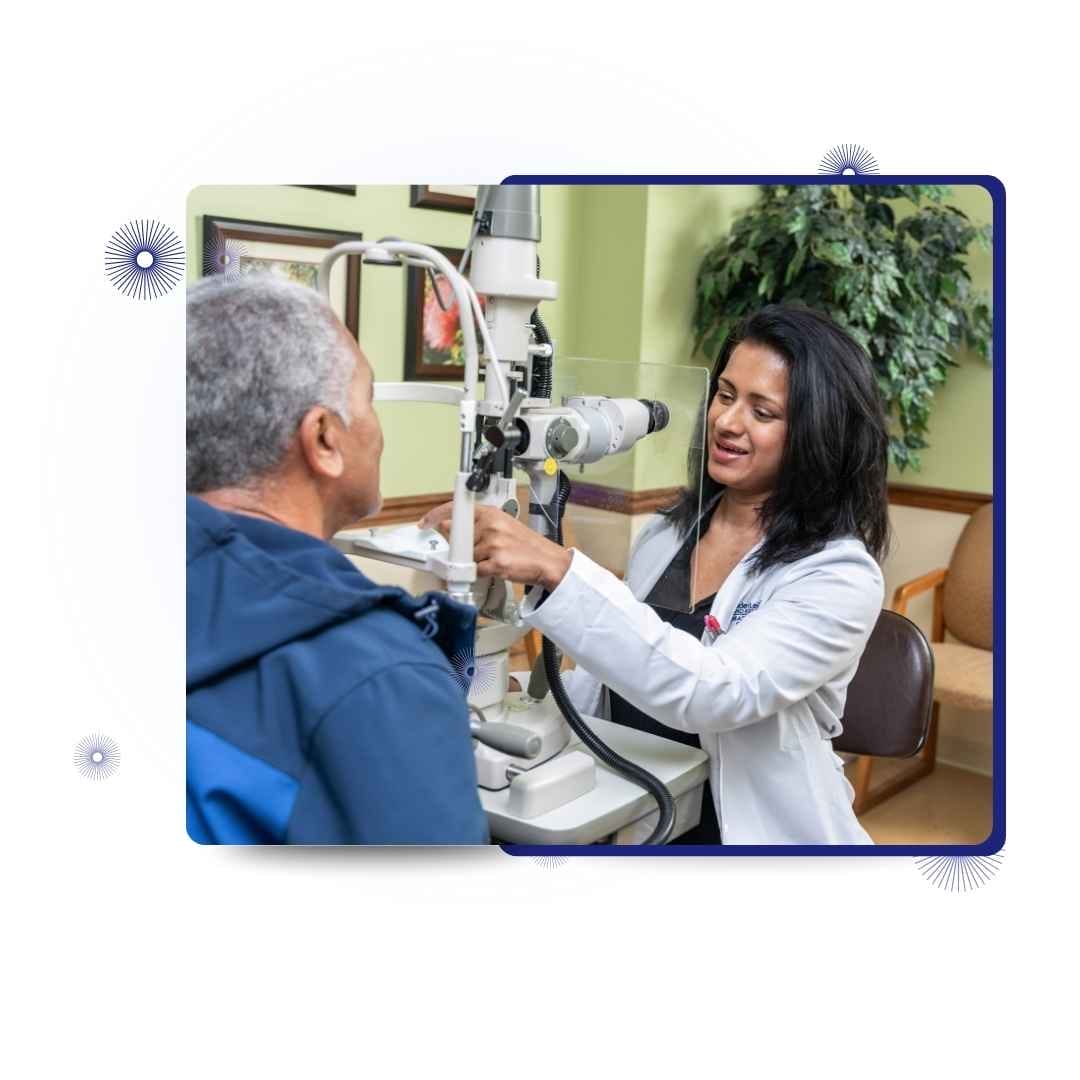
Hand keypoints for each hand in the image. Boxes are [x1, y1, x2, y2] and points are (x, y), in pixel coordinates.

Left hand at [419, 502, 572, 590]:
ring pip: (467, 557)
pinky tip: (498, 568)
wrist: (547, 561)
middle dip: (465, 549)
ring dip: (477, 562)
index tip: (425, 523)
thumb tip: (449, 526)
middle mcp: (490, 525)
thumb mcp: (502, 525)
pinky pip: (476, 570)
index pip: (455, 509)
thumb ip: (477, 525)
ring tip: (496, 559)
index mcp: (490, 513)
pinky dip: (483, 573)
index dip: (435, 516)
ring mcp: (492, 544)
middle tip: (483, 551)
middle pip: (459, 540)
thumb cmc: (526, 545)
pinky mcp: (495, 562)